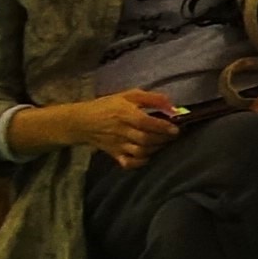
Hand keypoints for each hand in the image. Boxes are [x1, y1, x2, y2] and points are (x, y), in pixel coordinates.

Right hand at [33, 90, 183, 167]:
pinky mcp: (114, 154)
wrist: (82, 122)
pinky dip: (141, 162)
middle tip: (173, 136)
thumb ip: (152, 98)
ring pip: (140, 151)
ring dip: (156, 149)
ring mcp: (117, 144)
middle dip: (163, 139)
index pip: (145, 122)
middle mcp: (121, 131)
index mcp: (125, 114)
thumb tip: (173, 106)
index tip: (176, 128)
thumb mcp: (129, 95)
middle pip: (146, 139)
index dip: (162, 127)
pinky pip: (129, 163)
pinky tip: (148, 156)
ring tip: (163, 143)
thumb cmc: (108, 106)